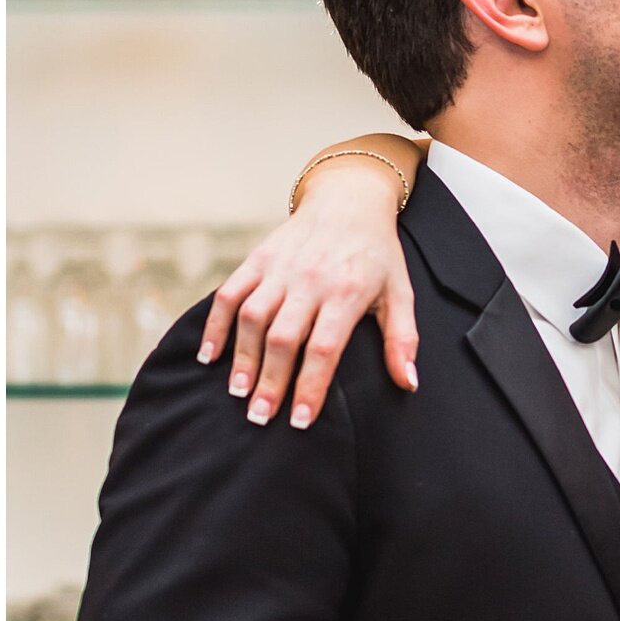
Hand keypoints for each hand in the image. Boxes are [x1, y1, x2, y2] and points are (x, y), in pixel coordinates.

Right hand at [197, 163, 416, 426]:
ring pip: (252, 318)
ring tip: (239, 393)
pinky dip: (216, 325)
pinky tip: (211, 356)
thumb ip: (403, 340)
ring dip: (243, 358)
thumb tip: (409, 383)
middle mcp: (309, 280)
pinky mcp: (257, 259)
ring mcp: (279, 268)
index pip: (324, 348)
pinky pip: (229, 294)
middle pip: (283, 338)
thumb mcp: (400, 292)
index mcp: (346, 292)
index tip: (301, 420)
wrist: (348, 200)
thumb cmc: (376, 253)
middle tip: (261, 418)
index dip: (310, 386)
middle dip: (271, 382)